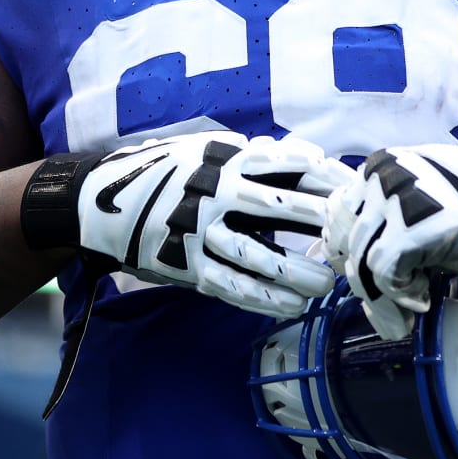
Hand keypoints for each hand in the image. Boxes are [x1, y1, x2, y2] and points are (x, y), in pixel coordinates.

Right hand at [75, 131, 352, 316]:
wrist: (103, 200)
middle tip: (348, 236)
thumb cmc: (170, 173)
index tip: (354, 189)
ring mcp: (199, 231)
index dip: (324, 176)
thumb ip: (254, 156)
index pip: (285, 164)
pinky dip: (264, 299)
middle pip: (276, 206)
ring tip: (325, 284)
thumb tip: (310, 156)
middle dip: (316, 220)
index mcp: (225, 159)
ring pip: (255, 255)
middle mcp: (213, 191)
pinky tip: (292, 306)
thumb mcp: (208, 151)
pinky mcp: (186, 264)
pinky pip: (231, 286)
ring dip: (294, 272)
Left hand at [324, 126, 457, 337]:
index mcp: (379, 167)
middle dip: (365, 283)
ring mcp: (399, 197)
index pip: (337, 221)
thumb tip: (333, 256)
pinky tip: (424, 298)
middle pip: (345, 245)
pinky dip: (399, 296)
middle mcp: (383, 176)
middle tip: (396, 304)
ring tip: (412, 304)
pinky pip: (385, 273)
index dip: (349, 258)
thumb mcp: (419, 200)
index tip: (375, 281)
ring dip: (383, 296)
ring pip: (361, 262)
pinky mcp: (419, 225)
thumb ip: (380, 218)